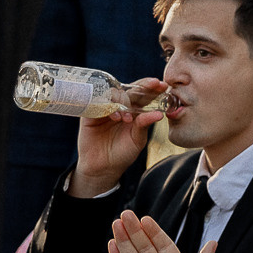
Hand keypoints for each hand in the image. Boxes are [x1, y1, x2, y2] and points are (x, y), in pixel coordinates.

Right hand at [68, 78, 169, 198]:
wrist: (103, 168)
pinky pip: (96, 101)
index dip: (151, 87)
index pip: (143, 95)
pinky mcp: (90, 113)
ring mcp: (105, 108)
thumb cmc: (122, 154)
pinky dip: (106, 105)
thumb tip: (158, 114)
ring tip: (126, 119)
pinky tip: (114, 116)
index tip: (161, 84)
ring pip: (114, 93)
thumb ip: (144, 125)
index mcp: (134, 112)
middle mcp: (120, 107)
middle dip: (143, 86)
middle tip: (153, 85)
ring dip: (122, 101)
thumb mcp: (137, 140)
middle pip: (130, 90)